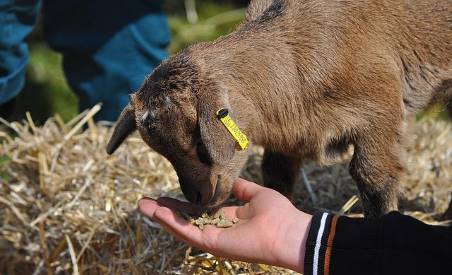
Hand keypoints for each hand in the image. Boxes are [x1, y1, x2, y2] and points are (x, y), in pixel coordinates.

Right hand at [138, 178, 311, 272]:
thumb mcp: (256, 194)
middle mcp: (217, 228)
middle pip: (185, 220)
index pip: (198, 211)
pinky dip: (171, 223)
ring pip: (181, 227)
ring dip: (161, 217)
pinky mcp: (211, 244)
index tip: (165, 196)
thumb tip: (229, 180)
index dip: (181, 204)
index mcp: (227, 218)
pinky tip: (157, 213)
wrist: (288, 231)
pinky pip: (187, 233)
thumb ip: (241, 188)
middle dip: (164, 211)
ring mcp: (213, 237)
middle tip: (144, 202)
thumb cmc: (277, 213)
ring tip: (142, 206)